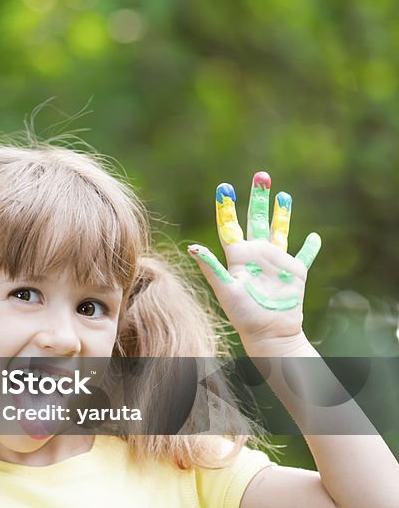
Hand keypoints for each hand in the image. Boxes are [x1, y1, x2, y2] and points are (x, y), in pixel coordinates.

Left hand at [188, 172, 320, 352]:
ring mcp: (276, 262)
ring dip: (282, 212)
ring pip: (280, 230)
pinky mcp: (295, 273)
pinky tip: (314, 236)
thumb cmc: (243, 314)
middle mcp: (256, 254)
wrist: (268, 332)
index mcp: (238, 256)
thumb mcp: (224, 289)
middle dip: (258, 198)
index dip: (226, 206)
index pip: (230, 225)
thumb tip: (193, 247)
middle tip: (261, 175)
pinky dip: (310, 246)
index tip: (224, 186)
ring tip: (283, 194)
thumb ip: (211, 267)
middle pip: (257, 219)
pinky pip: (304, 255)